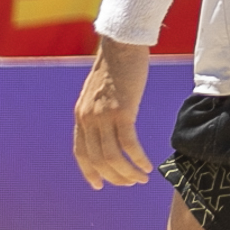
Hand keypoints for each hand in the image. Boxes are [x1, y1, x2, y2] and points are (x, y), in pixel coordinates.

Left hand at [73, 38, 157, 190]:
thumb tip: (106, 126)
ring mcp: (104, 116)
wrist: (121, 44)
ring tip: (142, 179)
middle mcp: (88, 119)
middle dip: (115, 177)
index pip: (81, 153)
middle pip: (98, 160)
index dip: (90, 172)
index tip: (100, 185)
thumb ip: (98, 110)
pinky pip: (129, 144)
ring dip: (128, 173)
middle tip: (131, 183)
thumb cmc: (116, 65)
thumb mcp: (99, 92)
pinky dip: (138, 160)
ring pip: (113, 157)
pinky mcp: (122, 111)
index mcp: (81, 116)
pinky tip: (148, 166)